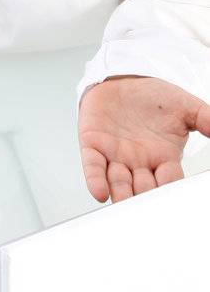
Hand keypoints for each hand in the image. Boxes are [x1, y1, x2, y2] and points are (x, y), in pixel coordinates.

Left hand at [78, 75, 209, 202]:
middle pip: (143, 189)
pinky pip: (93, 167)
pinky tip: (101, 193)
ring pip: (118, 183)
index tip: (174, 202)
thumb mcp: (185, 107)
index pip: (169, 181)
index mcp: (163, 157)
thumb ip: (205, 119)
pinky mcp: (93, 145)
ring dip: (122, 196)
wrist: (124, 79)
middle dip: (146, 200)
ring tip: (125, 207)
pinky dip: (95, 180)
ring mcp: (115, 156)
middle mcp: (139, 162)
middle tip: (148, 212)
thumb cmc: (154, 97)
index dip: (170, 191)